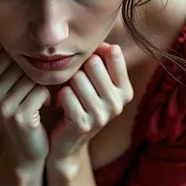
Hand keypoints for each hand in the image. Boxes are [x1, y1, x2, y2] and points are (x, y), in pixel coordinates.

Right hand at [0, 28, 50, 168]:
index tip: (26, 67)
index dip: (18, 55)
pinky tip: (45, 105)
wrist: (24, 150)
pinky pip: (41, 90)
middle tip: (37, 81)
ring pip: (30, 74)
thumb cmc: (16, 110)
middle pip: (16, 60)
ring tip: (40, 93)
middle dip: (31, 68)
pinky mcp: (18, 115)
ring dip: (41, 82)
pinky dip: (48, 95)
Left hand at [48, 43, 133, 165]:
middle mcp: (118, 104)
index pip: (113, 53)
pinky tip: (62, 105)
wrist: (67, 142)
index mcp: (125, 91)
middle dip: (79, 69)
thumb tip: (105, 43)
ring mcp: (102, 115)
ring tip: (70, 94)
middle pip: (93, 63)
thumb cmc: (80, 103)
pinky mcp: (83, 124)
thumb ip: (103, 60)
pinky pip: (66, 94)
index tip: (87, 65)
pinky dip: (59, 96)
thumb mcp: (96, 83)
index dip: (95, 53)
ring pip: (78, 78)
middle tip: (76, 83)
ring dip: (68, 84)